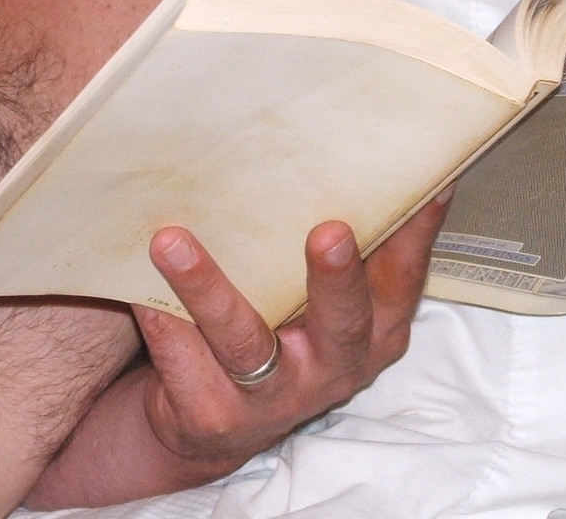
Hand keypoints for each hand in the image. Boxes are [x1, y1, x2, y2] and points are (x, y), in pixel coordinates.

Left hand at [131, 194, 447, 476]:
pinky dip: (161, 318)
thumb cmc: (278, 328)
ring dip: (208, 289)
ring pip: (245, 342)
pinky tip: (137, 285)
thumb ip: (341, 246)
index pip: (401, 280)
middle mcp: (332, 367)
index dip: (417, 237)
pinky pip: (182, 360)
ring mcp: (272, 398)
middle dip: (335, 278)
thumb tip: (349, 143)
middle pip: (340, 321)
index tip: (428, 187)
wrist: (209, 422)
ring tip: (171, 243)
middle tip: (328, 232)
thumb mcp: (321, 299)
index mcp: (371, 332)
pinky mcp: (212, 415)